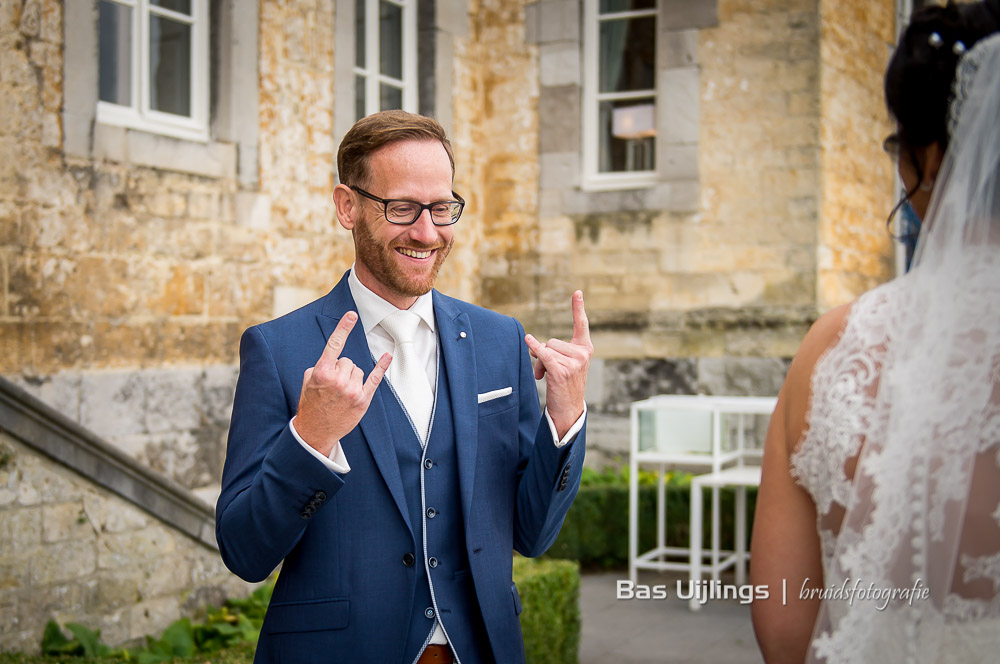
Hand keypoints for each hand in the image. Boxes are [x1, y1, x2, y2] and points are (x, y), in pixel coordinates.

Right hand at [292, 312, 391, 455]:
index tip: (351, 315)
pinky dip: (381, 367)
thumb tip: (335, 359)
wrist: (315, 431)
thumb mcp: (308, 381)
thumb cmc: (311, 404)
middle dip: (341, 369)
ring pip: (358, 369)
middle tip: (333, 385)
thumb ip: (321, 366)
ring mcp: (352, 390)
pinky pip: (375, 378)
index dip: (343, 328)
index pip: (334, 345)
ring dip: (351, 377)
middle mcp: (338, 380)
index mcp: (322, 372)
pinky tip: (387, 356)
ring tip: (340, 393)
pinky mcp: (363, 400)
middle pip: (347, 360)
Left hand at [525, 290, 592, 438]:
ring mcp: (573, 363)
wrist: (569, 408)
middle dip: (545, 353)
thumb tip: (534, 345)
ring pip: (546, 349)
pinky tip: (528, 340)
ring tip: (547, 376)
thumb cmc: (564, 384)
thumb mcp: (565, 363)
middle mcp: (582, 354)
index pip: (581, 325)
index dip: (578, 308)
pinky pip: (544, 355)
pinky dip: (534, 349)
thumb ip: (554, 351)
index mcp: (585, 349)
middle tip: (548, 370)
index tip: (577, 292)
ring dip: (540, 362)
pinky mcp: (561, 371)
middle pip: (552, 341)